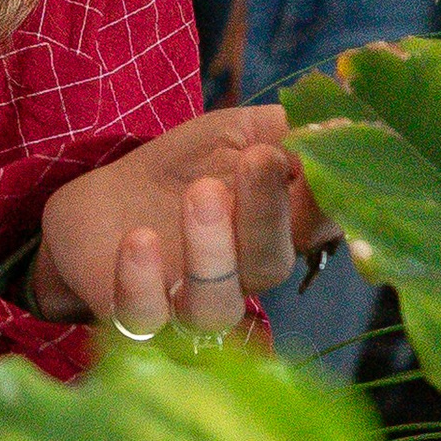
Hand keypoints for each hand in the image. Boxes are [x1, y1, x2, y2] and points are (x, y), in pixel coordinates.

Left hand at [33, 105, 333, 336]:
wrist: (100, 205)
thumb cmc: (181, 171)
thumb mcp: (236, 135)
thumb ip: (285, 132)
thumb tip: (340, 122)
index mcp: (279, 233)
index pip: (321, 223)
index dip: (331, 195)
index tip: (326, 149)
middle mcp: (243, 278)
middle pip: (271, 264)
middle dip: (268, 212)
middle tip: (258, 161)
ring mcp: (190, 305)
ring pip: (216, 305)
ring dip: (212, 251)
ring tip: (201, 193)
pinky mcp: (136, 317)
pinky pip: (145, 317)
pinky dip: (141, 282)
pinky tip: (138, 239)